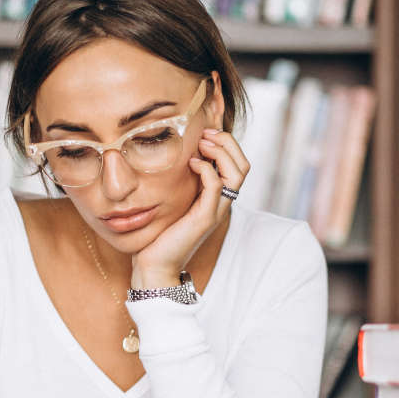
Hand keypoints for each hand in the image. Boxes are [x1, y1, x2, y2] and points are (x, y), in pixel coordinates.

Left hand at [131, 128, 249, 287]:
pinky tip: (191, 163)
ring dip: (221, 151)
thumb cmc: (161, 233)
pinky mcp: (205, 217)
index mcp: (217, 197)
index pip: (238, 164)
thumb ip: (182, 182)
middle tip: (206, 133)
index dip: (227, 144)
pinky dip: (207, 168)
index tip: (205, 133)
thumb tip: (176, 156)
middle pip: (243, 165)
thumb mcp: (174, 201)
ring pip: (237, 173)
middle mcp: (222, 203)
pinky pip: (216, 185)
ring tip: (202, 142)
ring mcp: (216, 210)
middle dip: (228, 142)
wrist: (155, 264)